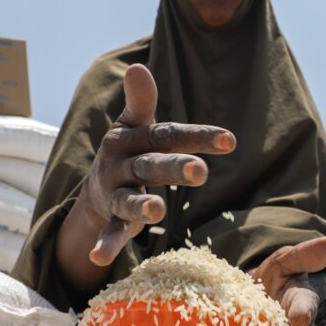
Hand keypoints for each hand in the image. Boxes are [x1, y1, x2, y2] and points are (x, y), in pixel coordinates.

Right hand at [80, 64, 235, 265]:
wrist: (94, 187)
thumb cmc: (129, 150)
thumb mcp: (134, 125)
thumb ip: (142, 102)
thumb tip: (137, 66)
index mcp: (132, 138)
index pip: (168, 135)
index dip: (198, 137)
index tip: (230, 140)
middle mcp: (121, 163)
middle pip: (151, 165)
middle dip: (174, 167)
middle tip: (200, 172)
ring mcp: (115, 192)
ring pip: (130, 199)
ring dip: (143, 205)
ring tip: (158, 211)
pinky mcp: (111, 218)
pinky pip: (109, 231)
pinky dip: (105, 244)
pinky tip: (100, 259)